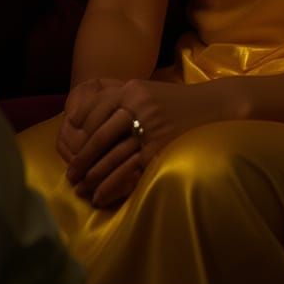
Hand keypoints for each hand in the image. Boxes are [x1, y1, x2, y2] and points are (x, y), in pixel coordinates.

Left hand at [65, 79, 232, 208]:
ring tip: (81, 189)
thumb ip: (120, 95)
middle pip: (101, 134)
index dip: (82, 125)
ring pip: (113, 155)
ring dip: (94, 175)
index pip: (98, 107)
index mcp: (133, 89)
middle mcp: (139, 106)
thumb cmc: (174, 101)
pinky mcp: (161, 149)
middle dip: (82, 157)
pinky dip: (112, 185)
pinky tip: (101, 195)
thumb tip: (85, 113)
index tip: (70, 141)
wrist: (213, 107)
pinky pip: (130, 170)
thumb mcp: (147, 90)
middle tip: (69, 174)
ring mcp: (151, 128)